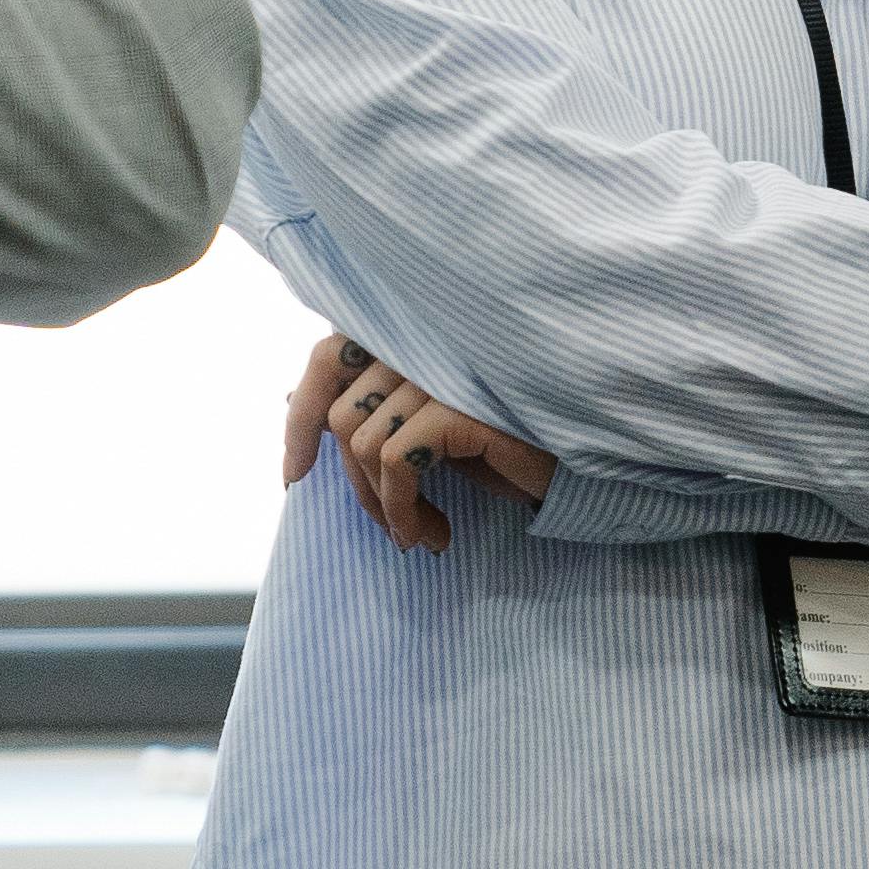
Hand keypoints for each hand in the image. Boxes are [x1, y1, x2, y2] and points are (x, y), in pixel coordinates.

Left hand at [284, 331, 560, 553]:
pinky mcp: (459, 401)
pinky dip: (403, 508)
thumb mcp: (426, 430)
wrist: (580, 468)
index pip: (326, 358)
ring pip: (361, 442)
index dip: (299, 420)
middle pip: (341, 414)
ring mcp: (442, 366)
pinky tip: (434, 533)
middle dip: (354, 484)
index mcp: (412, 335)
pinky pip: (394, 460)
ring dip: (382, 505)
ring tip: (419, 533)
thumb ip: (370, 407)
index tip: (295, 477)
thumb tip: (288, 401)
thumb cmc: (505, 446)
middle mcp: (423, 340)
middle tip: (392, 524)